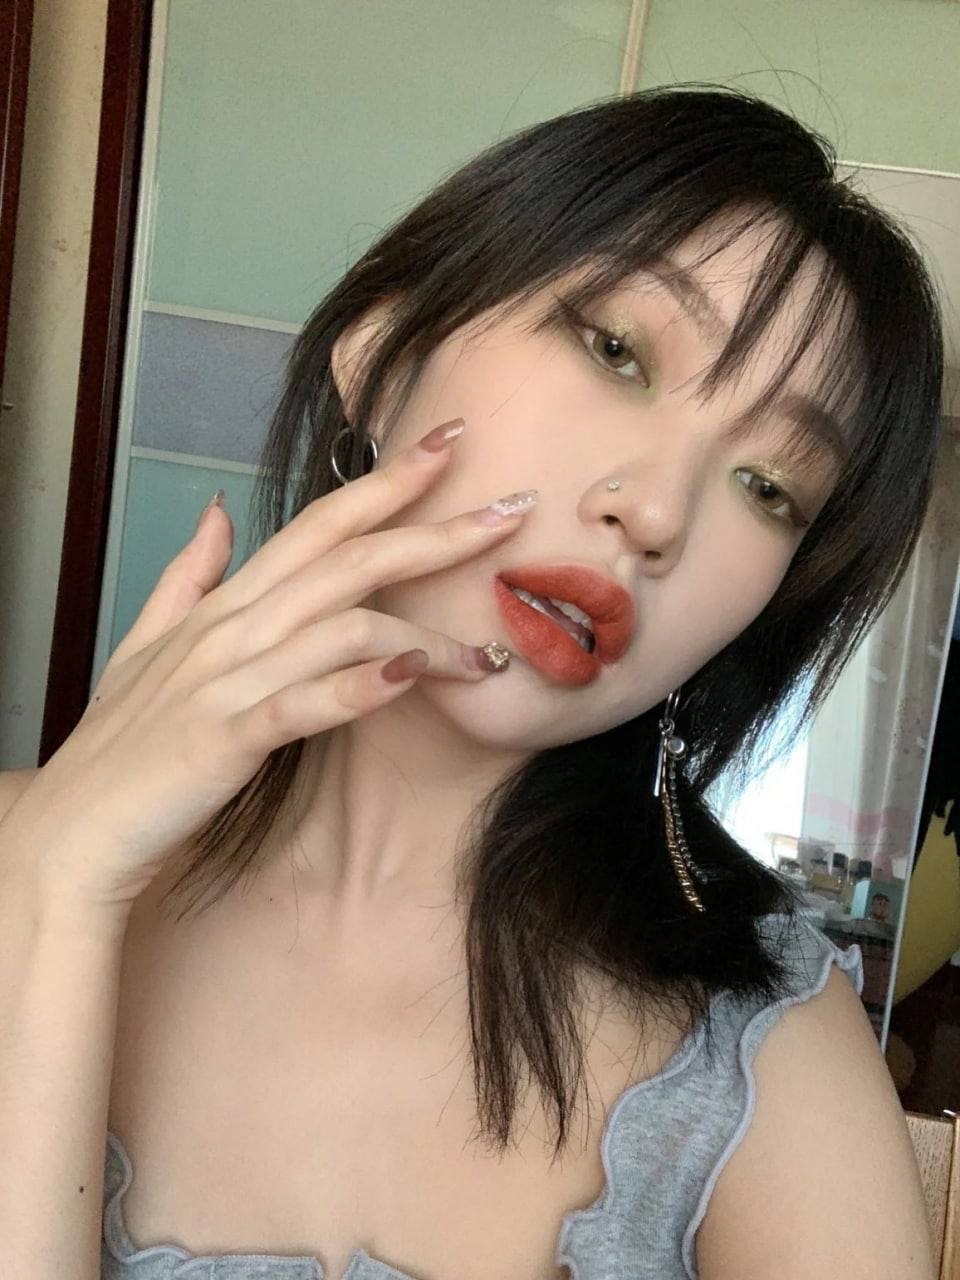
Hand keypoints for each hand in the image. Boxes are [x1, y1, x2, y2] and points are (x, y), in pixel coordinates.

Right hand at [3, 418, 534, 917]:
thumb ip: (189, 574)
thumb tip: (221, 509)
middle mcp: (233, 627)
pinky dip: (357, 687)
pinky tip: (409, 678)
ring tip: (488, 659)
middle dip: (435, 528)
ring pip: (343, 628)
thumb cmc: (123, 742)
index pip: (319, 524)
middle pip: (348, 558)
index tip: (450, 442)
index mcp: (227, 604)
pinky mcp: (225, 738)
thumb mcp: (148, 643)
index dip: (387, 481)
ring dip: (428, 637)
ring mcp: (228, 679)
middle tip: (514, 507)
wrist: (73, 829)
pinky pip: (302, 703)